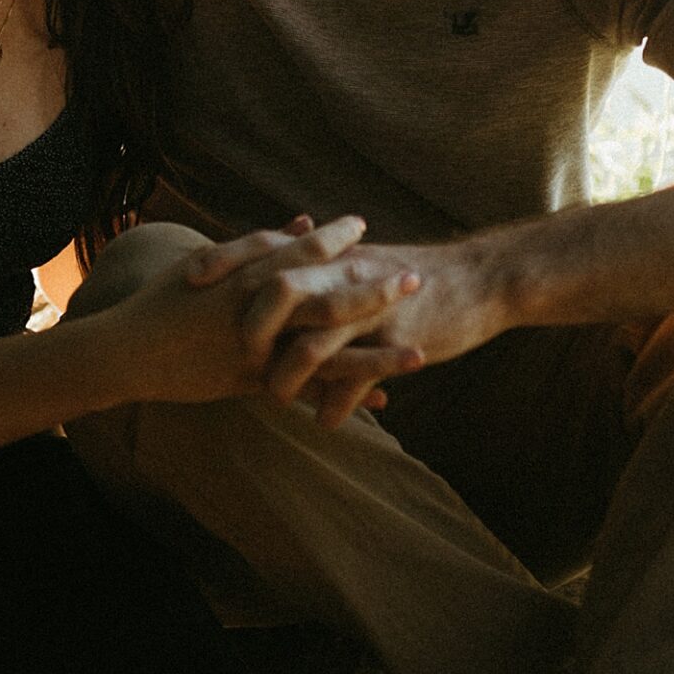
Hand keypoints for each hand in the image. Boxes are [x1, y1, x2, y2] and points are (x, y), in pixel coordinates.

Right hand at [110, 215, 424, 412]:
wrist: (127, 351)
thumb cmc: (166, 302)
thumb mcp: (211, 264)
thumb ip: (261, 243)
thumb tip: (304, 221)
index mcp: (246, 276)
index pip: (299, 250)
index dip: (335, 238)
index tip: (365, 225)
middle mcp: (257, 311)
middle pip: (326, 299)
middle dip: (373, 291)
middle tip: (417, 279)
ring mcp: (257, 350)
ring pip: (325, 352)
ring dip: (374, 352)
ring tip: (420, 353)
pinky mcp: (252, 382)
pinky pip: (307, 390)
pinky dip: (343, 394)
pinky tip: (381, 401)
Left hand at [193, 231, 511, 424]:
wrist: (483, 280)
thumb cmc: (421, 273)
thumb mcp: (368, 259)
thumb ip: (326, 260)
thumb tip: (291, 250)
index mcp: (331, 256)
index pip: (268, 251)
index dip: (228, 262)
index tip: (189, 277)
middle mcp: (343, 278)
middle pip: (277, 294)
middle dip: (246, 327)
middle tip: (227, 355)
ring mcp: (368, 311)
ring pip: (312, 346)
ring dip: (288, 379)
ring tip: (276, 400)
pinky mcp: (395, 341)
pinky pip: (357, 379)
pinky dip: (337, 406)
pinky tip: (325, 422)